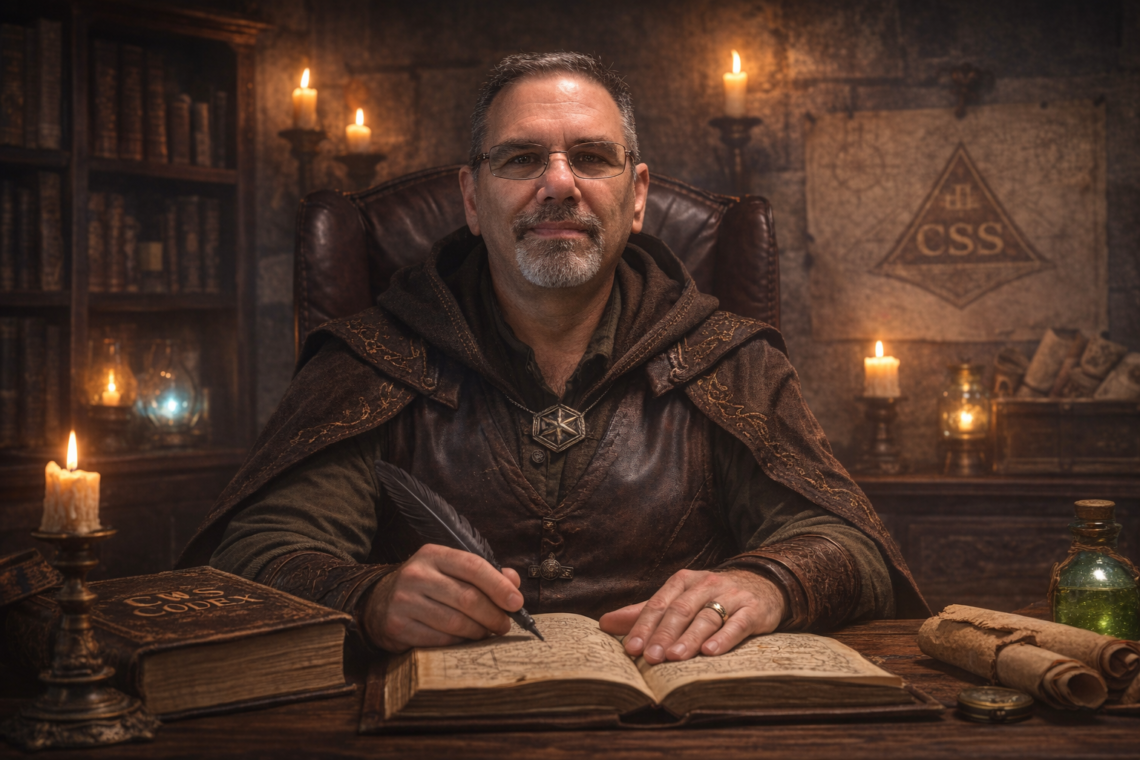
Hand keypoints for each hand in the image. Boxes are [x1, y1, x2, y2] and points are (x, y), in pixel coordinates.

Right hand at [362, 544, 522, 652]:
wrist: (378, 603)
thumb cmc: (426, 586)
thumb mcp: (450, 570)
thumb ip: (483, 573)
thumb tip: (513, 582)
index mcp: (433, 555)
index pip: (473, 566)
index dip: (499, 586)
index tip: (516, 602)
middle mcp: (416, 574)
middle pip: (467, 598)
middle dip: (493, 615)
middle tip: (504, 624)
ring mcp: (404, 601)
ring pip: (456, 623)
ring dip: (479, 632)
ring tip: (487, 633)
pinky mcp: (398, 626)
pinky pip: (440, 640)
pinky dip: (459, 643)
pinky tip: (466, 641)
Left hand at [598, 569, 785, 663]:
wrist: (763, 583)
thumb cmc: (712, 595)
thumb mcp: (679, 598)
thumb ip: (644, 611)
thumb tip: (604, 623)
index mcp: (683, 581)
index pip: (659, 604)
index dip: (644, 626)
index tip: (631, 648)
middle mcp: (705, 585)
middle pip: (680, 611)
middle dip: (663, 635)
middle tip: (650, 658)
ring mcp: (731, 596)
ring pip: (706, 617)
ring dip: (689, 638)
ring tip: (674, 657)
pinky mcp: (753, 610)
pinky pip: (738, 624)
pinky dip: (724, 638)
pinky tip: (710, 652)